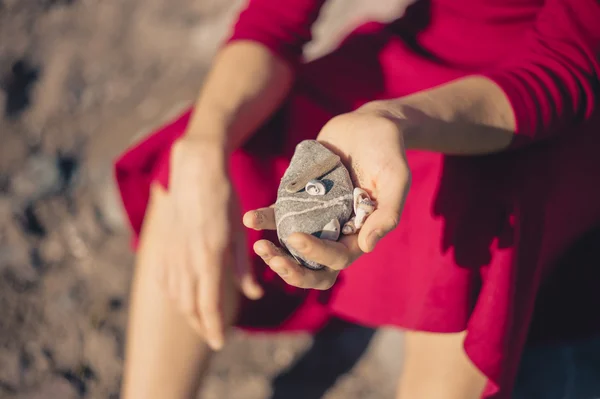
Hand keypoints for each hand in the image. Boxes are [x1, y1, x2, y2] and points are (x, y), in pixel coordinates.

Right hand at [155, 134, 262, 349]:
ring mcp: (170, 254)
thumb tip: (254, 294)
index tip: (220, 342)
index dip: (214, 327)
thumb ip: (243, 267)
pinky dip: (175, 296)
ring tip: (201, 321)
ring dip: (188, 314)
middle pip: (190, 307)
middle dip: (202, 326)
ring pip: (176, 297)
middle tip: (213, 336)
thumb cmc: (224, 200)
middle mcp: (186, 260)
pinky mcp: (162, 247)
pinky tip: (184, 298)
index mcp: (209, 257)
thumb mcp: (239, 232)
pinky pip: (165, 281)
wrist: (194, 172)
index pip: (209, 305)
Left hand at [243, 107, 410, 289]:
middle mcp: (338, 231)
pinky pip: (281, 215)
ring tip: (259, 247)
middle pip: (315, 266)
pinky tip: (250, 218)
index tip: (296, 238)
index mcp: (361, 233)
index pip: (338, 258)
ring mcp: (318, 217)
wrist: (370, 125)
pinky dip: (265, 219)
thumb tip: (367, 247)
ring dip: (275, 253)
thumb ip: (387, 213)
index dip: (317, 254)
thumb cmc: (388, 152)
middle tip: (273, 259)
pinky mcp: (302, 198)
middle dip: (293, 270)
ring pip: (294, 247)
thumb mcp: (396, 179)